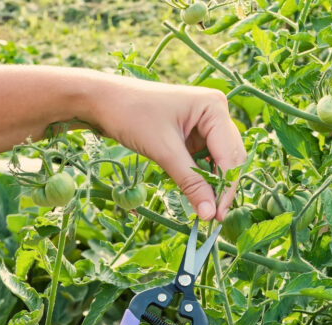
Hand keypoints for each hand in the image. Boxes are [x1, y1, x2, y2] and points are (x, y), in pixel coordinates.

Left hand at [85, 74, 246, 220]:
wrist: (102, 101)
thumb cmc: (132, 115)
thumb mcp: (164, 150)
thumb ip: (190, 182)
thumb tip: (209, 214)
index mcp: (214, 106)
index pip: (229, 155)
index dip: (226, 187)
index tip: (218, 215)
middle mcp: (216, 112)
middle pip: (230, 158)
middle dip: (222, 187)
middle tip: (214, 217)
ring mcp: (205, 123)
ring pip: (219, 162)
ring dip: (213, 185)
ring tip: (205, 210)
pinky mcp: (193, 133)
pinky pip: (204, 160)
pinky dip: (201, 177)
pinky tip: (196, 195)